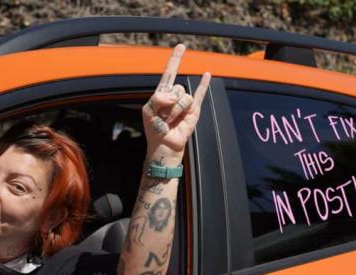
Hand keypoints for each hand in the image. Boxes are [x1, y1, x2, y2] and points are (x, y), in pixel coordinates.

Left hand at [142, 44, 210, 161]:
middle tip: (163, 117)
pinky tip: (207, 74)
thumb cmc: (154, 130)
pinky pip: (200, 96)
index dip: (175, 60)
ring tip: (171, 121)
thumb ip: (159, 97)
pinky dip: (204, 85)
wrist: (164, 146)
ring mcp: (184, 103)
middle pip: (176, 87)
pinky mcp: (194, 111)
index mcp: (162, 93)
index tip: (181, 47)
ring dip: (176, 110)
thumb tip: (176, 95)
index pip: (169, 73)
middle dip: (168, 103)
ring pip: (184, 97)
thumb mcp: (149, 111)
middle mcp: (174, 96)